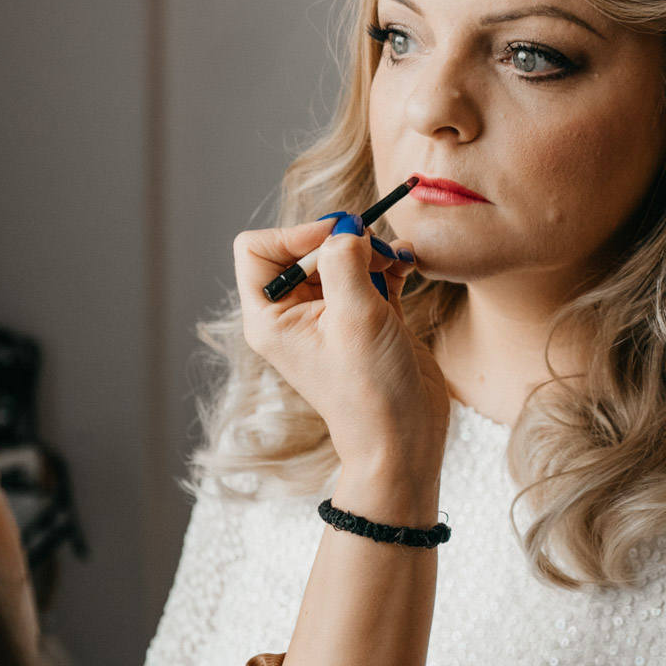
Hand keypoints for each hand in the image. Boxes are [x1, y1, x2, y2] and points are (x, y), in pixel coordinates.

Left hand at [235, 215, 446, 520]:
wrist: (405, 436)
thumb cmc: (370, 390)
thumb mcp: (354, 317)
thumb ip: (344, 261)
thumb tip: (347, 229)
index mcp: (272, 317)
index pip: (257, 248)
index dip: (294, 235)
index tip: (336, 241)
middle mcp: (295, 313)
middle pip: (305, 246)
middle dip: (342, 240)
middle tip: (374, 253)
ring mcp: (331, 314)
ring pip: (341, 255)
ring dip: (371, 250)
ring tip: (395, 262)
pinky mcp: (365, 316)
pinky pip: (370, 271)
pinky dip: (389, 263)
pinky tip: (408, 267)